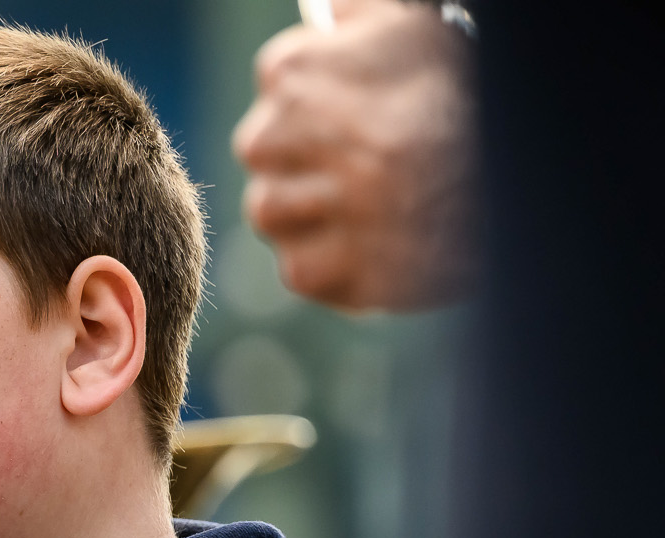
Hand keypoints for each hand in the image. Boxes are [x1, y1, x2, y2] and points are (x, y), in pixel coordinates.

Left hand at [232, 0, 477, 310]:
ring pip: (272, 212)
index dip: (324, 102)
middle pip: (266, 151)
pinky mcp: (311, 270)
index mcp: (293, 72)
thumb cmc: (468, 101)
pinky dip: (336, 261)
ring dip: (315, 211)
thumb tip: (327, 10)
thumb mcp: (419, 29)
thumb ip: (359, 12)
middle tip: (372, 163)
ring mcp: (290, 208)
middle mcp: (273, 137)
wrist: (513, 191)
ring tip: (379, 203)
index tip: (362, 115)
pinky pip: (301, 266)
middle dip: (307, 159)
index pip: (280, 85)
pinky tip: (382, 241)